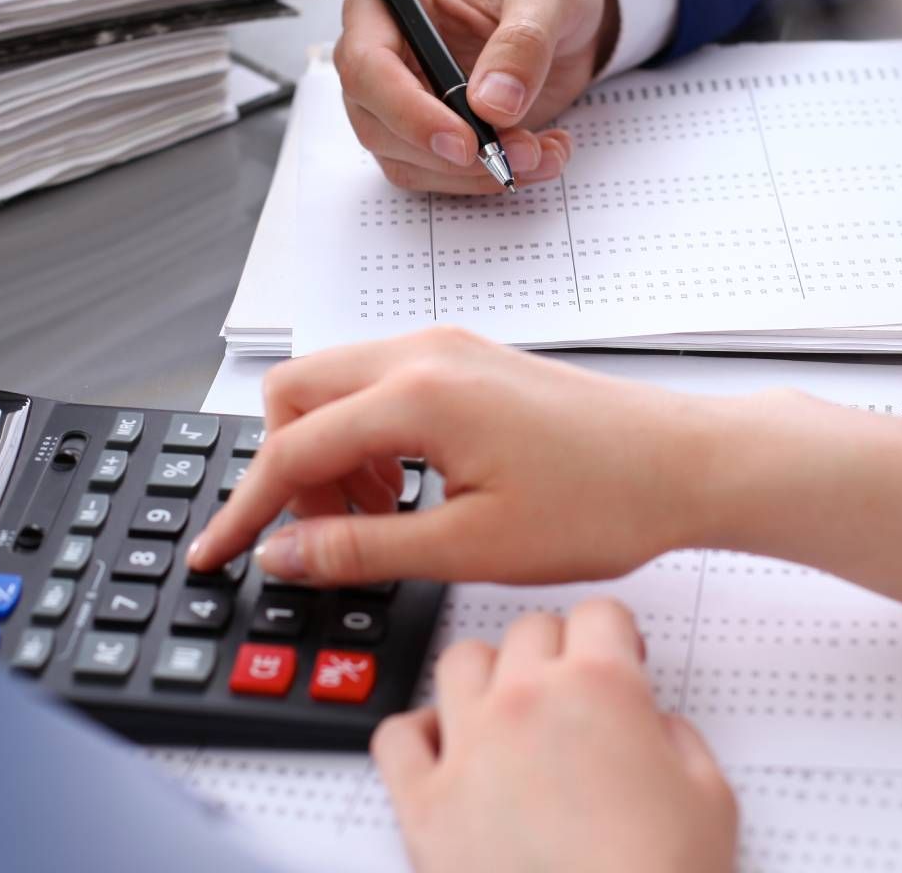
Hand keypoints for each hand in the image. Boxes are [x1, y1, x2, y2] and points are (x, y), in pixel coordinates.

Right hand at [185, 328, 722, 584]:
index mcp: (418, 393)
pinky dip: (367, 437)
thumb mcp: (470, 546)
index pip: (290, 447)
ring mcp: (449, 347)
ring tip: (372, 522)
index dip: (246, 510)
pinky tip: (406, 492)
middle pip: (296, 393)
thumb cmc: (602, 500)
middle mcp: (425, 351)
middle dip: (283, 467)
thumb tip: (285, 553)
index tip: (216, 554)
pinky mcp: (469, 360)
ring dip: (327, 452)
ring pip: (336, 385)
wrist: (686, 464)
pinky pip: (381, 386)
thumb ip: (362, 548)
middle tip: (311, 536)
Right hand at [334, 0, 616, 192]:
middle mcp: (383, 56)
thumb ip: (523, 42)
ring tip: (541, 152)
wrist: (565, 14)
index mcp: (388, 4)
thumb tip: (492, 103)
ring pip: (408, 162)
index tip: (465, 141)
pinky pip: (441, 175)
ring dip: (474, 175)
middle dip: (450, 154)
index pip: (367, 66)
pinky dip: (487, 180)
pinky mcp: (429, 135)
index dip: (407, 111)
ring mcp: (402, 101)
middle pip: (378, 125)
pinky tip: (539, 154)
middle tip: (520, 153)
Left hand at [373, 599, 736, 872]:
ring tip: (508, 712)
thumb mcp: (711, 798)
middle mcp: (525, 703)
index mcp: (600, 688)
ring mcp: (467, 749)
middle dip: (556, 653)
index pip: (599, 614)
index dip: (615, 638)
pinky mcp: (423, 805)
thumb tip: (655, 727)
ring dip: (487, 677)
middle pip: (528, 631)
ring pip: (459, 663)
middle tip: (572, 694)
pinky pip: (396, 737)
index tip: (618, 659)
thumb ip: (679, 740)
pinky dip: (417, 734)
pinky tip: (446, 752)